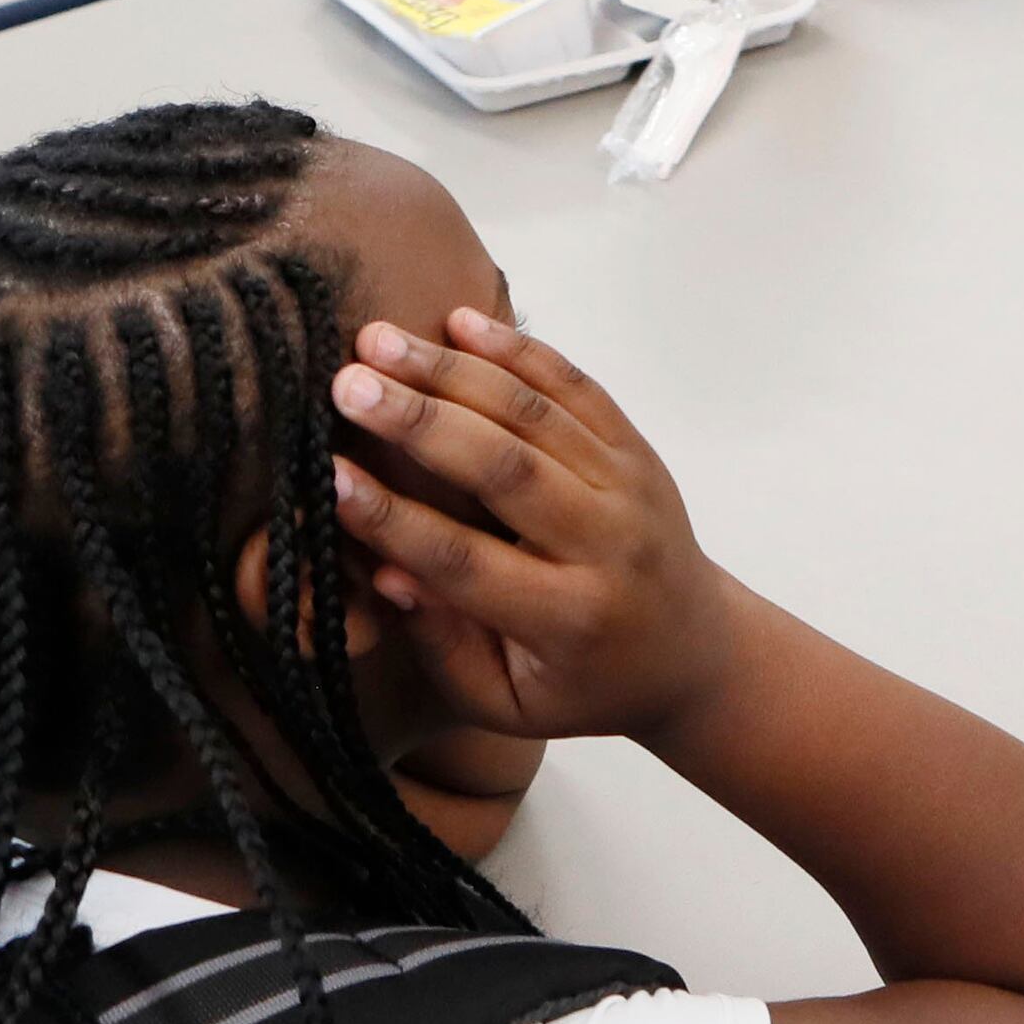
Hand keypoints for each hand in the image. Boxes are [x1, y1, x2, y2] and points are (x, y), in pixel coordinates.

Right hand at [326, 307, 742, 743]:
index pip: (467, 561)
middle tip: (346, 384)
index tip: (331, 476)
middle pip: (506, 469)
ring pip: (536, 414)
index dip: (394, 519)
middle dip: (420, 422)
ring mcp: (629, 485)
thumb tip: (384, 570)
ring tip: (378, 341)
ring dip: (453, 370)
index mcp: (570, 617)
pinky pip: (576, 386)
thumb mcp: (508, 701)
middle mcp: (607, 543)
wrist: (692, 648)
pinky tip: (460, 321)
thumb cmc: (581, 682)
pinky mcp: (637, 446)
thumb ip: (444, 643)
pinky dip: (520, 349)